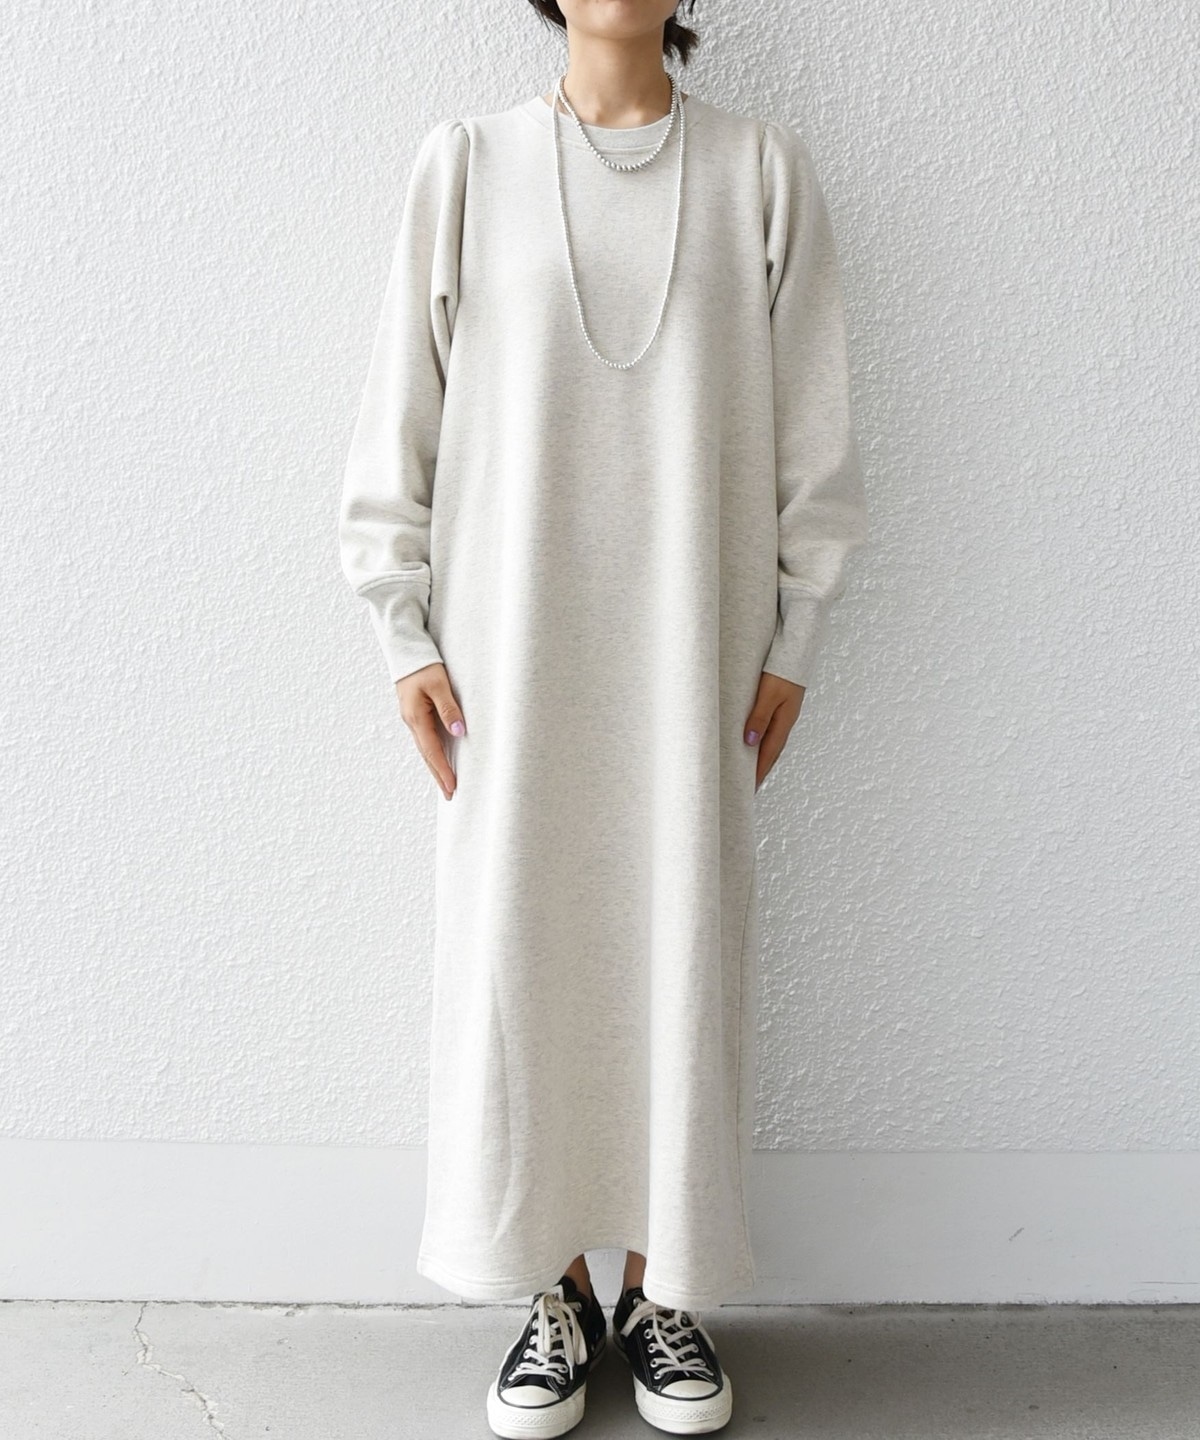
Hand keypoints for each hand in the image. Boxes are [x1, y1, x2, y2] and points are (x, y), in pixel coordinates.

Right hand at [397, 663, 465, 800]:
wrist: (404, 650)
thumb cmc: (423, 665)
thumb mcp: (439, 685)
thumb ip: (449, 709)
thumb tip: (458, 733)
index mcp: (416, 717)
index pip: (432, 751)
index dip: (443, 770)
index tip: (452, 787)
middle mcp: (411, 721)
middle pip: (427, 754)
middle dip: (438, 775)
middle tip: (450, 794)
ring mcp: (411, 718)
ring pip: (425, 748)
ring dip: (435, 765)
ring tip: (445, 782)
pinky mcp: (415, 712)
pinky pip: (425, 738)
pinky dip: (432, 752)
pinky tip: (438, 757)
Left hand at [744, 671, 804, 790]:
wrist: (798, 651)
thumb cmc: (783, 671)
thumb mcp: (769, 694)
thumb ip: (759, 717)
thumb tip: (750, 742)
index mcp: (784, 721)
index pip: (769, 754)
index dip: (759, 772)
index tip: (750, 788)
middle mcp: (786, 721)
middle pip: (773, 752)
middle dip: (762, 770)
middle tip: (751, 786)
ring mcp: (786, 714)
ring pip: (774, 742)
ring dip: (764, 757)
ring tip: (754, 770)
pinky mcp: (783, 706)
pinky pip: (773, 731)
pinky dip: (766, 742)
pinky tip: (759, 743)